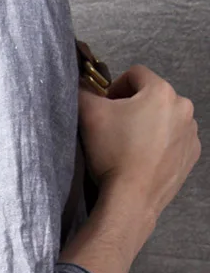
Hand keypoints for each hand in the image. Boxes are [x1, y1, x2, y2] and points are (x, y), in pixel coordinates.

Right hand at [78, 64, 200, 223]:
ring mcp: (191, 133)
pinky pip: (174, 140)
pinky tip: (144, 159)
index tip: (105, 107)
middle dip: (133, 107)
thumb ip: (83, 93)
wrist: (131, 198)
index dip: (115, 87)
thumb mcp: (89, 116)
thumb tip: (81, 86)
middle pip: (152, 97)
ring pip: (165, 118)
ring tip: (130, 146)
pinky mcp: (191, 155)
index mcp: (161, 91)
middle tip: (115, 129)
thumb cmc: (113, 153)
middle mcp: (183, 107)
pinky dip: (161, 145)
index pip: (135, 74)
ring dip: (149, 125)